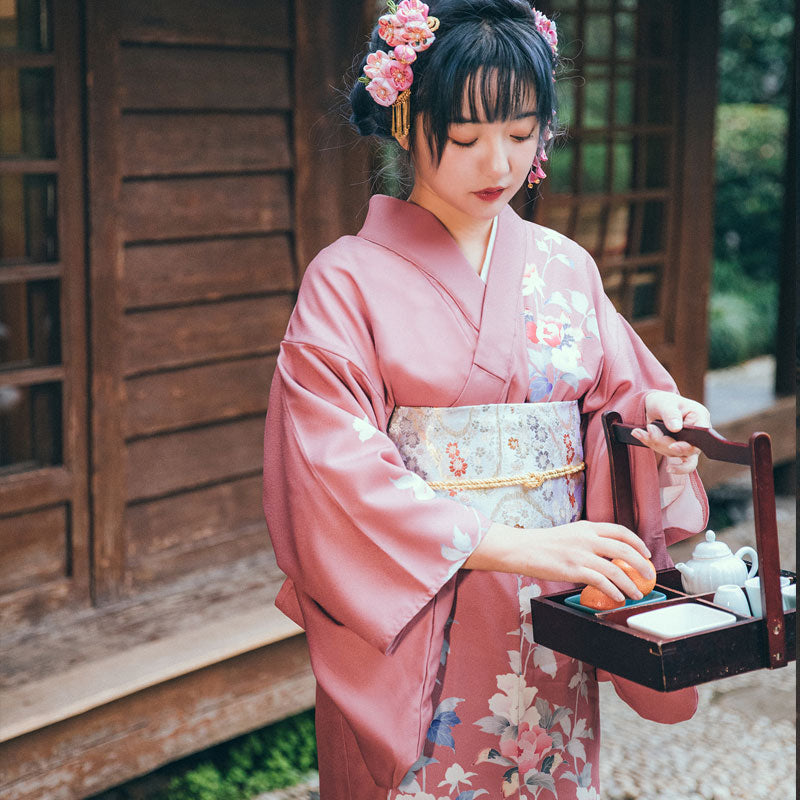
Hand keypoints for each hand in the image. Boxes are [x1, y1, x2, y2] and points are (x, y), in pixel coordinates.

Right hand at [464, 520, 654, 602]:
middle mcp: (587, 538)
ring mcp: (580, 554)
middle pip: (624, 549)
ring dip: (630, 584)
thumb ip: (589, 541)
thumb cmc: (543, 544)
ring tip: (636, 593)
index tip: (646, 553)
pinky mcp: (573, 569)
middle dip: (641, 565)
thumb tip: (609, 555)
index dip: (637, 543)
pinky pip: (600, 581)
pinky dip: (613, 590)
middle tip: (648, 576)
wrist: (522, 548)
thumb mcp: (570, 534)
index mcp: (587, 527)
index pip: (620, 531)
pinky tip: (617, 597)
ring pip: (615, 569)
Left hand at [631, 390, 710, 473]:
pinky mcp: (676, 449)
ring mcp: (687, 444)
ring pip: (673, 453)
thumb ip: (671, 414)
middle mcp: (697, 434)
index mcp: (700, 418)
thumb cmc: (664, 402)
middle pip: (686, 449)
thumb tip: (676, 428)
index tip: (672, 446)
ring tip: (639, 430)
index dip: (688, 444)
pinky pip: (664, 453)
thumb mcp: (666, 403)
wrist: (655, 407)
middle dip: (664, 442)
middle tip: (650, 429)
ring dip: (654, 442)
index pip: (702, 437)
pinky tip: (641, 437)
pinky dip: (651, 445)